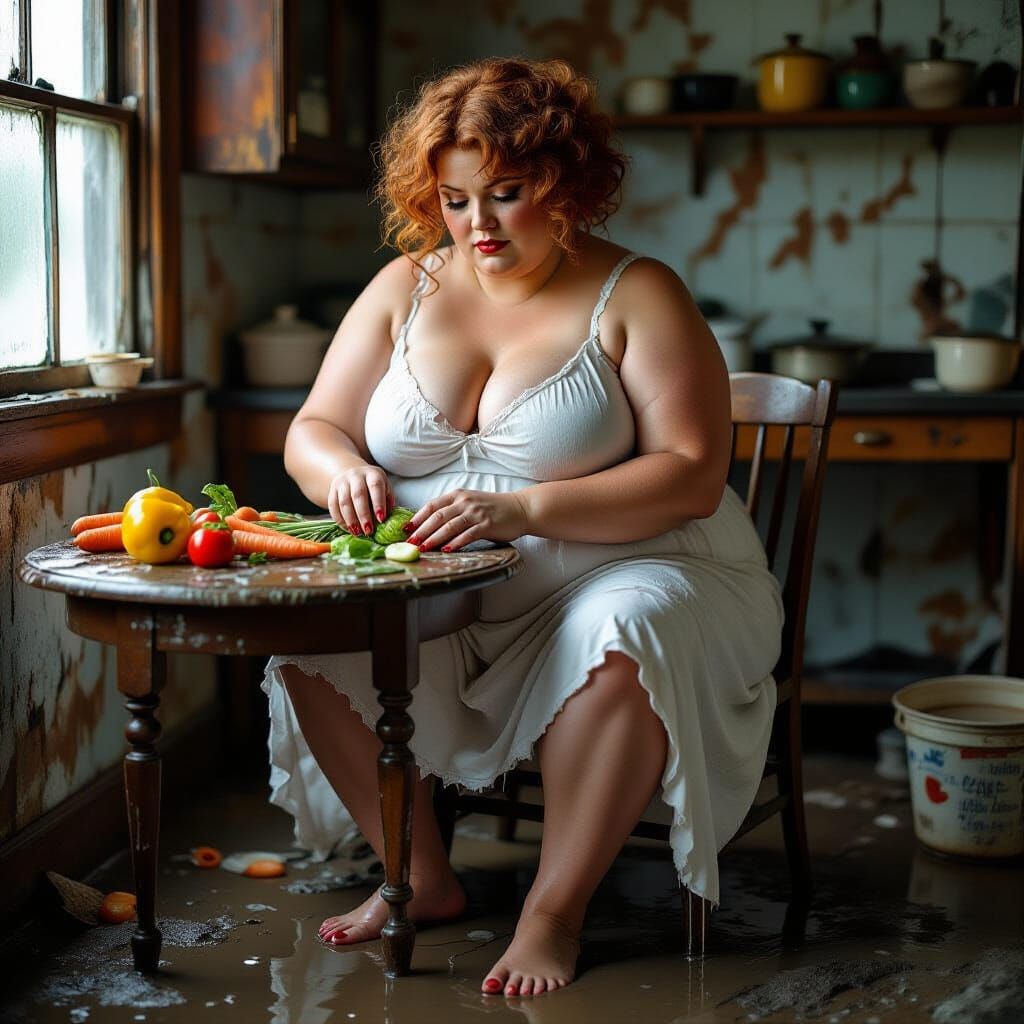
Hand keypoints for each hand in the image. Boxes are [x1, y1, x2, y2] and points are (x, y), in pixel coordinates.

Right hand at [327, 466, 393, 536]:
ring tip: (358, 532)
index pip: (375, 486)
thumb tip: (386, 521)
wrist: (355, 475)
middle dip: (363, 515)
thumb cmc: (374, 488)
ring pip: (344, 502)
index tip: (381, 519)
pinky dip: (340, 519)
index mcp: (373, 474)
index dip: (378, 503)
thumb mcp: (385, 490)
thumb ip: (387, 503)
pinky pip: (333, 506)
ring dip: (351, 520)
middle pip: (358, 495)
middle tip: (368, 531)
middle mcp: (356, 475)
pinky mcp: (332, 490)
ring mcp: (342, 482)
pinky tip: (348, 529)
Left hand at [405, 489, 529, 551]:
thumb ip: (452, 511)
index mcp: (457, 495)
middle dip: (421, 531)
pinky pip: (467, 535)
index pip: (432, 506)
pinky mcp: (487, 525)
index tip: (405, 530)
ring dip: (434, 539)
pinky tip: (446, 550)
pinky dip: (455, 543)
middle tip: (409, 543)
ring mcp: (476, 513)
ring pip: (449, 526)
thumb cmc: (493, 508)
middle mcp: (465, 502)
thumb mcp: (470, 503)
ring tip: (423, 549)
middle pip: (437, 517)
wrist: (520, 508)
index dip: (417, 518)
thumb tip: (429, 527)